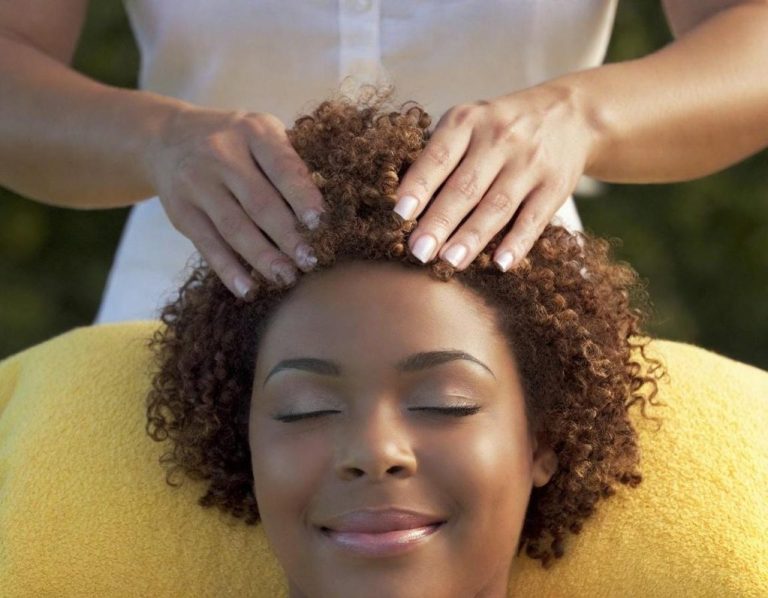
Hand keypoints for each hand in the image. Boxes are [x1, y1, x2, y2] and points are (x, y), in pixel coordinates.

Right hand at [147, 106, 325, 298]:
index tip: (321, 223)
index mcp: (254, 131)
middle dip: (287, 235)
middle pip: (259, 201)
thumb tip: (324, 217)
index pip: (282, 166)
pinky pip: (207, 244)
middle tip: (311, 261)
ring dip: (263, 257)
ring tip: (287, 277)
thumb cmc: (236, 142)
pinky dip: (228, 269)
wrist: (168, 137)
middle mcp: (221, 153)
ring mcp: (197, 182)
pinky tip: (248, 288)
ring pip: (234, 226)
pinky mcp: (181, 211)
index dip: (302, 196)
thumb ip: (289, 166)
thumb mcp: (262, 136)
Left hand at [394, 83, 595, 270]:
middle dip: (439, 222)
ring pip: (497, 205)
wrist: (570, 114)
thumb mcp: (469, 124)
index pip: (438, 157)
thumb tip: (404, 208)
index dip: (418, 187)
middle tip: (418, 252)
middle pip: (465, 187)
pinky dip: (517, 243)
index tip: (399, 215)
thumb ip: (440, 157)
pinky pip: (534, 219)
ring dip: (472, 238)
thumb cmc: (500, 128)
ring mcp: (530, 162)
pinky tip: (500, 264)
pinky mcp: (556, 185)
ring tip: (449, 263)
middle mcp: (499, 138)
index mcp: (468, 121)